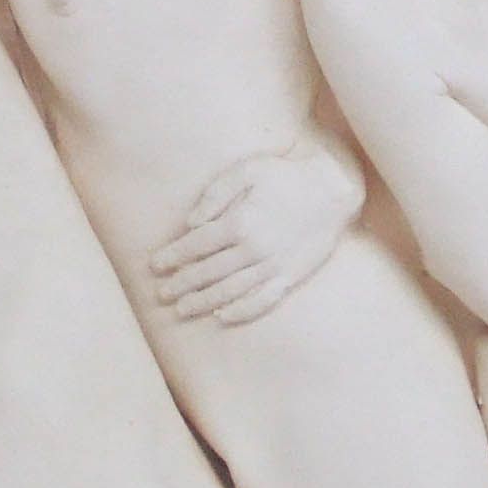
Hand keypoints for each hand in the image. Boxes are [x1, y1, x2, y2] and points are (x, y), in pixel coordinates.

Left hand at [150, 137, 362, 324]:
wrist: (332, 190)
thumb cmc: (286, 176)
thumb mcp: (248, 170)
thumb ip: (216, 194)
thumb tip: (191, 222)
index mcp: (240, 222)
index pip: (196, 245)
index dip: (173, 256)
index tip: (155, 265)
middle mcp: (253, 249)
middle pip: (208, 273)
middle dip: (182, 283)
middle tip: (162, 293)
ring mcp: (272, 267)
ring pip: (230, 291)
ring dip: (203, 302)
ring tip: (182, 309)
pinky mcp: (289, 277)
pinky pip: (261, 302)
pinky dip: (240, 312)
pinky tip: (222, 317)